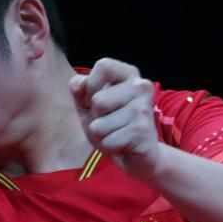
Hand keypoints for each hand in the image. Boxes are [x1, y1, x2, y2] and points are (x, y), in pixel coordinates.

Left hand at [70, 58, 160, 180]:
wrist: (138, 156)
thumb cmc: (112, 125)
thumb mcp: (88, 105)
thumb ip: (79, 90)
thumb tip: (79, 83)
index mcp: (128, 74)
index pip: (104, 65)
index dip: (91, 86)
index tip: (94, 100)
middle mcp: (141, 86)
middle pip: (98, 101)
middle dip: (95, 117)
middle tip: (110, 121)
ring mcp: (143, 108)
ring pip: (99, 125)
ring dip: (101, 135)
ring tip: (117, 133)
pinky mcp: (143, 131)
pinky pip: (108, 141)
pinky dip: (109, 147)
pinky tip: (122, 144)